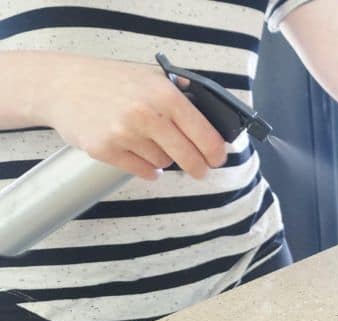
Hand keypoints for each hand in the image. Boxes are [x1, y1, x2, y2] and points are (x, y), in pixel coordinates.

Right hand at [33, 52, 225, 179]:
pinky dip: (147, 170)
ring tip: (150, 143)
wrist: (62, 84)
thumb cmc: (111, 80)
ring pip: (163, 163)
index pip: (204, 134)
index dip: (216, 152)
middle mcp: (147, 114)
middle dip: (199, 167)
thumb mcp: (152, 76)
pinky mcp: (104, 150)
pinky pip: (141, 171)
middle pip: (189, 156)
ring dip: (163, 159)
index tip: (218, 159)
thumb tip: (213, 114)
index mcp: (165, 95)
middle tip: (201, 171)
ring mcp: (124, 133)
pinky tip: (143, 160)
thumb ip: (182, 93)